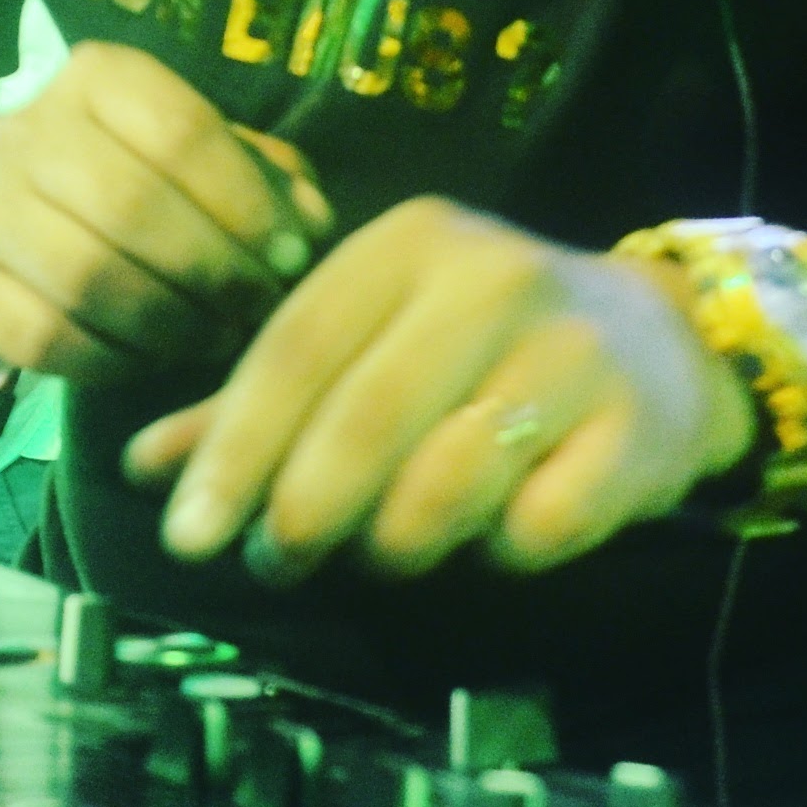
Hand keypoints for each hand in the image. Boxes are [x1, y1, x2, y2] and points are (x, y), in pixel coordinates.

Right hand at [0, 41, 333, 378]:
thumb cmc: (131, 173)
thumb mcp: (204, 152)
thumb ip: (269, 177)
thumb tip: (312, 225)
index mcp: (99, 79)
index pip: (180, 133)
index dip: (247, 204)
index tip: (291, 257)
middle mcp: (34, 134)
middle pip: (132, 206)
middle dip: (213, 269)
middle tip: (257, 308)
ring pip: (88, 278)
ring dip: (171, 322)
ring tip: (215, 335)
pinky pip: (51, 340)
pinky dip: (117, 359)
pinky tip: (154, 355)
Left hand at [120, 198, 757, 580]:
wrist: (662, 345)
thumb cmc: (482, 347)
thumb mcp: (372, 340)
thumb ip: (261, 399)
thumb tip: (144, 468)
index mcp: (411, 243)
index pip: (296, 350)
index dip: (234, 449)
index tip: (187, 534)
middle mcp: (495, 278)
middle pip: (366, 419)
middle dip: (302, 511)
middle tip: (275, 563)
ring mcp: (574, 352)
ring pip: (447, 483)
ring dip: (396, 543)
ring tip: (386, 551)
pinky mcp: (636, 432)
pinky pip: (536, 528)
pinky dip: (498, 554)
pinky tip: (496, 536)